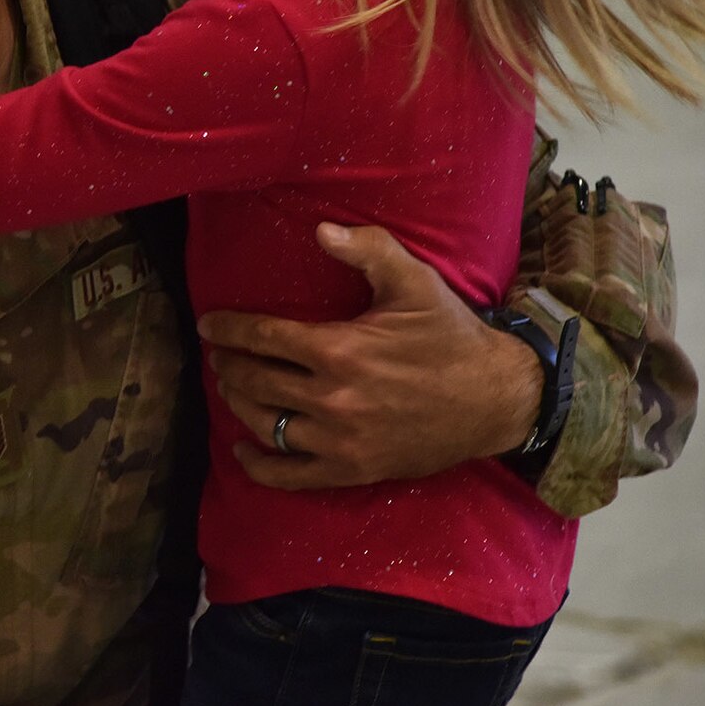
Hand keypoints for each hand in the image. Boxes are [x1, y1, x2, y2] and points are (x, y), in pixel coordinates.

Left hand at [200, 223, 540, 489]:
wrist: (497, 399)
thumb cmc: (451, 336)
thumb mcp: (415, 282)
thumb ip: (368, 249)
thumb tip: (321, 229)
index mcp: (340, 349)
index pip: (262, 337)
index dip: (227, 329)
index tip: (207, 325)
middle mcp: (332, 398)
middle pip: (255, 381)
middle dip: (228, 364)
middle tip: (219, 354)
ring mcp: (340, 441)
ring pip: (264, 424)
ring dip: (237, 404)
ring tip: (230, 385)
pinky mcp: (353, 470)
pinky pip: (291, 476)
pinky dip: (259, 465)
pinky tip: (242, 448)